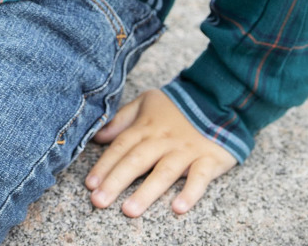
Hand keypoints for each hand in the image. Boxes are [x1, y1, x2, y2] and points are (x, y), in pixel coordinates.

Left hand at [85, 88, 236, 216]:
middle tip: (99, 201)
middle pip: (137, 160)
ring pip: (164, 172)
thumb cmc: (177, 105)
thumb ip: (123, 119)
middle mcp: (164, 139)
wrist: (218, 97)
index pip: (122, 146)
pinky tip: (178, 207)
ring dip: (146, 191)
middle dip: (116, 181)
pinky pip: (199, 177)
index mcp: (148, 126)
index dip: (105, 165)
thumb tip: (98, 136)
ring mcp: (186, 150)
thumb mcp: (147, 102)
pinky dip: (190, 192)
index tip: (90, 185)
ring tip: (129, 210)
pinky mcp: (208, 159)